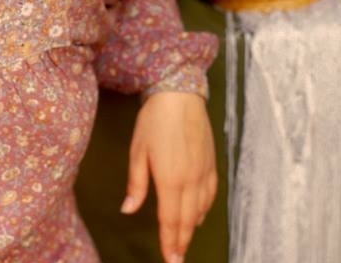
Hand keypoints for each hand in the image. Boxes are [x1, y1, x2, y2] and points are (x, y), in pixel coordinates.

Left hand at [120, 91, 216, 262]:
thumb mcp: (138, 150)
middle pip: (187, 219)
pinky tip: (200, 214)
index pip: (170, 219)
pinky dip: (205, 209)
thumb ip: (136, 183)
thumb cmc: (154, 120)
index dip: (169, 242)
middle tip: (177, 258)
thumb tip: (128, 209)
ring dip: (193, 227)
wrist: (180, 94)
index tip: (170, 259)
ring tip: (185, 241)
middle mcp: (191, 180)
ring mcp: (204, 172)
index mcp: (170, 179)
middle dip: (182, 241)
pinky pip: (211, 194)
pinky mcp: (212, 162)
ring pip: (201, 209)